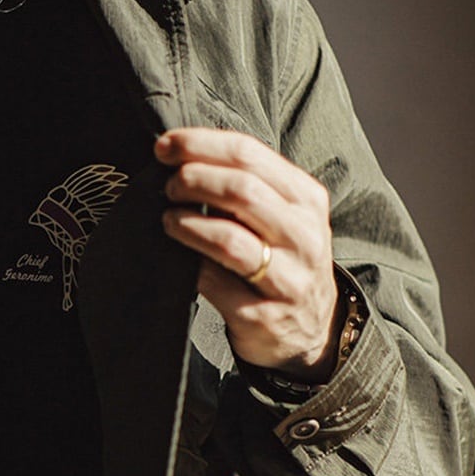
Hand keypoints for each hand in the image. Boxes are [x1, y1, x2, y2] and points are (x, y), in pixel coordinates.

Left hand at [155, 128, 339, 381]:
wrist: (310, 330)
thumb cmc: (283, 262)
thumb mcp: (281, 218)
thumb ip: (246, 190)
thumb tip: (183, 159)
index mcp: (306, 199)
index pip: (250, 155)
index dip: (201, 145)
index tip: (164, 146)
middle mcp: (303, 235)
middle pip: (241, 191)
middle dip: (194, 180)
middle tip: (168, 186)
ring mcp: (287, 279)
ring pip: (229, 239)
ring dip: (188, 224)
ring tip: (168, 219)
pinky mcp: (262, 315)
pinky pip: (216, 283)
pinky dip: (190, 266)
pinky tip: (176, 259)